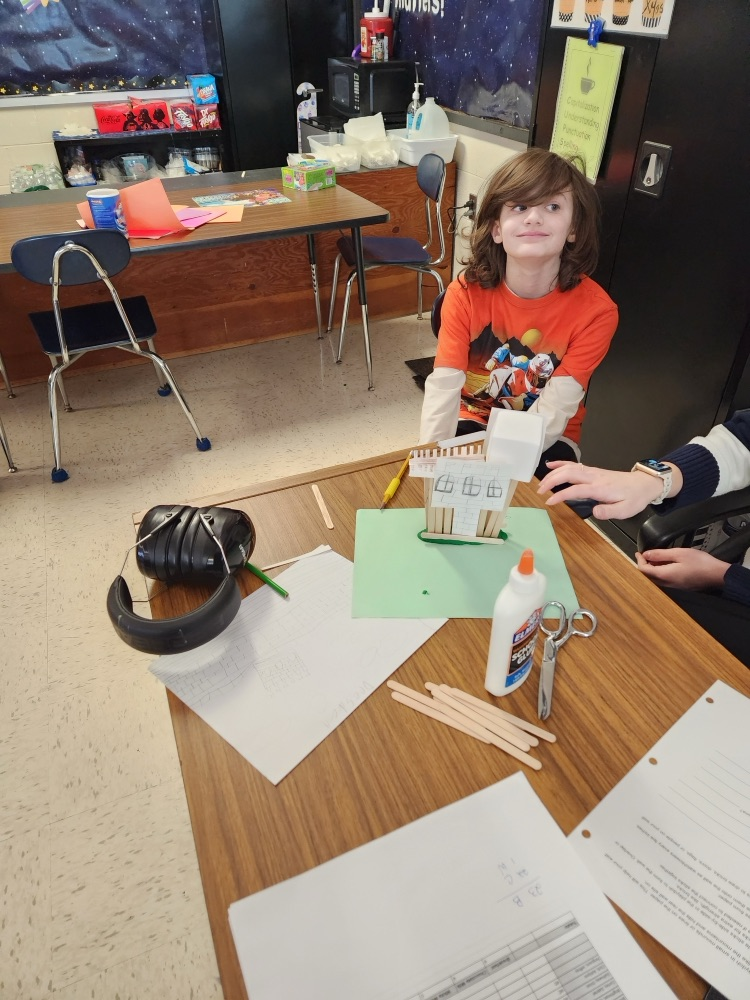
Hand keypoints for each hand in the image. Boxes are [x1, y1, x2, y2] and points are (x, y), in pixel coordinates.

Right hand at [537, 461, 668, 519]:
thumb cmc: (634, 498)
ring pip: (569, 468)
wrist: (643, 484)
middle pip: (569, 474)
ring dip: (553, 474)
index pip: (576, 490)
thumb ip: (609, 511)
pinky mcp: (592, 471)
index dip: (560, 495)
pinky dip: (561, 464)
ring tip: (541, 483)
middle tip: (540, 491)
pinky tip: (551, 465)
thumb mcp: (625, 510)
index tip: (549, 502)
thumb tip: (594, 511)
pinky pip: (574, 465)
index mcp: (600, 488)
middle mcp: (594, 477)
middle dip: (552, 481)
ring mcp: (593, 472)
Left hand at [635, 548, 730, 590]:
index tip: (639, 552)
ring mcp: (673, 586)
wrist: (717, 576)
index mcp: (664, 575)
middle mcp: (666, 583)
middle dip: (644, 565)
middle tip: (644, 554)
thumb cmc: (700, 563)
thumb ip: (660, 554)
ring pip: (656, 579)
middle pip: (648, 576)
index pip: (644, 570)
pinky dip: (660, 572)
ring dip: (652, 569)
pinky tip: (665, 564)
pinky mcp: (679, 586)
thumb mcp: (679, 553)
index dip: (639, 561)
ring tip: (654, 557)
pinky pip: (664, 580)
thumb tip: (646, 554)